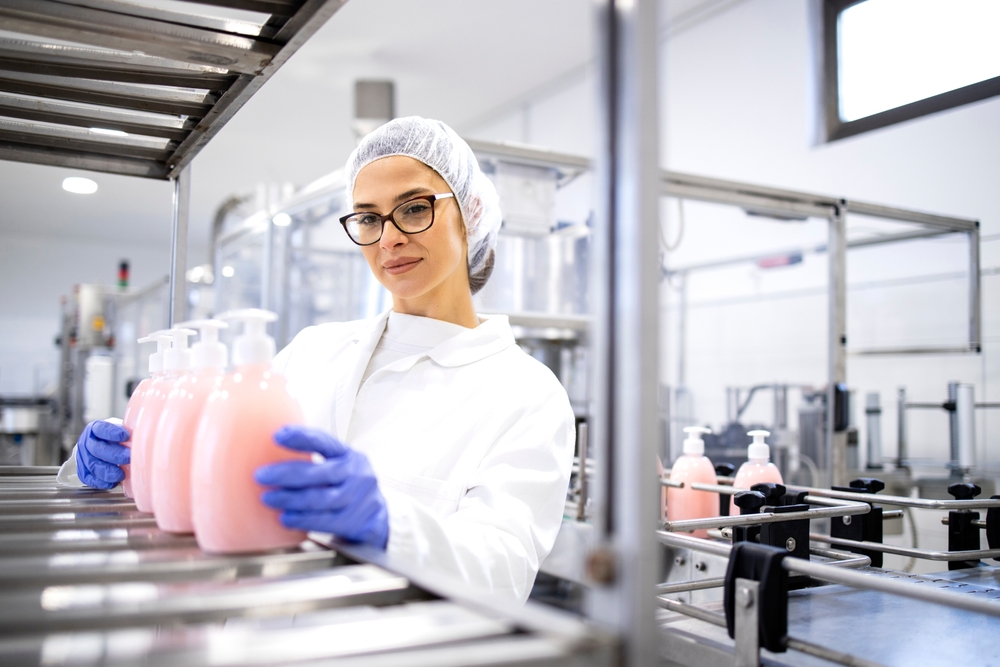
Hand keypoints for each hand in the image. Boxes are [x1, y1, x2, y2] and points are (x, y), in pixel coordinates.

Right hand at [76, 420, 130, 489]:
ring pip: (93, 465)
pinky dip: (101, 482)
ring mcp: (83, 457)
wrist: (101, 447)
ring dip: (108, 471)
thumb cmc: (115, 438)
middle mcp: (87, 442)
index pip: (101, 429)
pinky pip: (89, 478)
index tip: (127, 436)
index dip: (113, 433)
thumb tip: (144, 437)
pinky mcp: (83, 471)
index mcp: (95, 429)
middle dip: (114, 455)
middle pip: (97, 449)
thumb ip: (129, 433)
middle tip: (128, 458)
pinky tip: (112, 483)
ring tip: (121, 474)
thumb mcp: (121, 431)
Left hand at [254, 426, 388, 548]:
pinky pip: (324, 521)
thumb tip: (272, 453)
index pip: (325, 442)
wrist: (375, 516)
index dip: (302, 438)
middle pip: (319, 472)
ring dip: (290, 498)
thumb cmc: (346, 486)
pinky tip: (285, 518)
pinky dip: (302, 519)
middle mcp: (356, 473)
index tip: (277, 436)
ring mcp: (358, 497)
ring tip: (268, 498)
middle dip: (286, 473)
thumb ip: (314, 460)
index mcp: (348, 454)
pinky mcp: (355, 520)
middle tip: (261, 476)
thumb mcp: (338, 466)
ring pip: (320, 498)